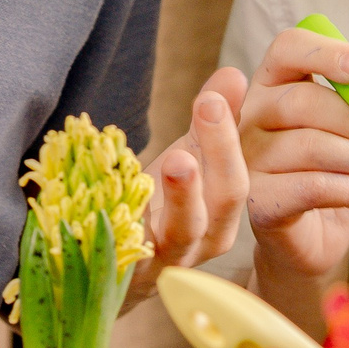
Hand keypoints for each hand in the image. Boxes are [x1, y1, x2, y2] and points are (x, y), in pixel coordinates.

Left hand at [131, 68, 252, 301]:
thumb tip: (234, 74)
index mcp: (223, 216)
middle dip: (219, 154)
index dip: (228, 138)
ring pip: (183, 233)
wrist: (115, 271)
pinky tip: (110, 191)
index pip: (237, 178)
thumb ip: (212, 120)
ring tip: (178, 160)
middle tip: (208, 107)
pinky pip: (128, 250)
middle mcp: (202, 243)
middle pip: (222, 202)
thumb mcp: (188, 161)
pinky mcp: (125, 273)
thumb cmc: (160, 208)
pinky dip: (122, 221)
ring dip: (183, 195)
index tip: (213, 96)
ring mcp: (165, 261)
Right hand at [242, 24, 348, 292]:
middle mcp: (251, 115)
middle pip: (300, 101)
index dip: (324, 53)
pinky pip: (311, 187)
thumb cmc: (332, 170)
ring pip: (309, 146)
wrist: (314, 236)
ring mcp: (247, 159)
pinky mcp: (258, 200)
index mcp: (274, 83)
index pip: (288, 48)